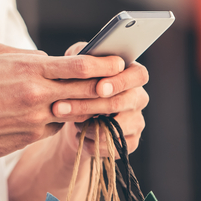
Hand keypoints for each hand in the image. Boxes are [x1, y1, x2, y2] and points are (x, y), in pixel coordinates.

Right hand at [0, 43, 127, 161]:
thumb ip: (26, 55)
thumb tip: (48, 58)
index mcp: (30, 70)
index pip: (79, 66)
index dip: (105, 64)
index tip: (120, 62)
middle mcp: (37, 95)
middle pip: (86, 90)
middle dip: (110, 86)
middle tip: (127, 82)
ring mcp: (35, 119)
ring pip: (75, 111)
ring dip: (91, 107)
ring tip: (105, 100)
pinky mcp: (29, 138)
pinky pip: (55, 126)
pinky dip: (64, 120)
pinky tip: (70, 115)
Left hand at [50, 42, 148, 162]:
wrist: (76, 117)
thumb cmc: (78, 86)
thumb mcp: (76, 67)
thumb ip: (79, 55)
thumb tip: (78, 55)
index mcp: (132, 74)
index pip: (138, 75)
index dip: (120, 81)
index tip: (98, 88)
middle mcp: (138, 97)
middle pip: (122, 101)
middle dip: (90, 105)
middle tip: (61, 107)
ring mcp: (137, 120)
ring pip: (116, 126)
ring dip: (89, 126)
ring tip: (72, 122)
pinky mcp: (131, 142)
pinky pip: (115, 146)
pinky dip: (93, 143)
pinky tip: (82, 136)